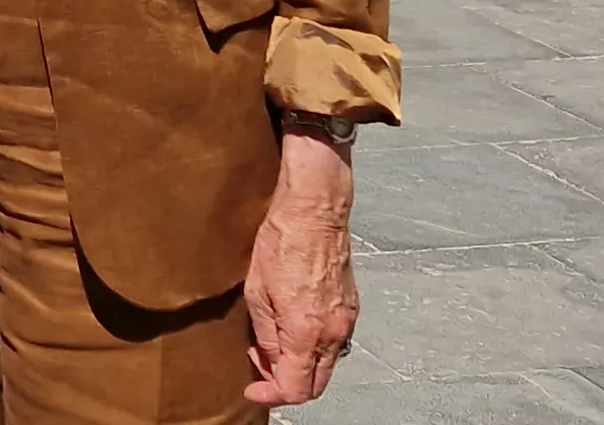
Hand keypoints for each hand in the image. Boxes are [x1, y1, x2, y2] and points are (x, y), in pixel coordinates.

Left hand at [244, 124, 361, 407]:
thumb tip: (268, 361)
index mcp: (308, 332)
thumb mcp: (257, 292)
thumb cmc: (281, 241)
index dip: (272, 396)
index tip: (252, 390)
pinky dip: (314, 348)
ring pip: (327, 364)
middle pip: (316, 384)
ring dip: (301, 366)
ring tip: (272, 347)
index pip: (296, 388)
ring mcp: (347, 319)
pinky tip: (292, 329)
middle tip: (260, 370)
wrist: (315, 208)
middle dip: (287, 385)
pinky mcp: (351, 305)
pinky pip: (335, 342)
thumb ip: (266, 335)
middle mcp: (334, 331)